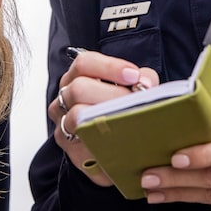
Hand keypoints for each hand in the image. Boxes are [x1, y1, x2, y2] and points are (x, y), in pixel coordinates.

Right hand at [51, 50, 158, 185]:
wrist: (111, 144)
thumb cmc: (120, 109)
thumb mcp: (132, 88)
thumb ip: (143, 79)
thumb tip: (146, 83)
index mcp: (77, 76)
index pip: (85, 63)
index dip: (109, 66)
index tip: (133, 76)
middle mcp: (65, 96)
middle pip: (79, 88)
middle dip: (112, 94)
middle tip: (134, 102)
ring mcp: (63, 122)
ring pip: (77, 115)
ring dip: (106, 116)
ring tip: (130, 119)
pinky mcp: (69, 146)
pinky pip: (82, 141)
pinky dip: (102, 138)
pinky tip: (120, 138)